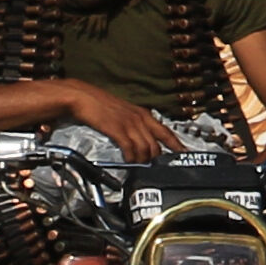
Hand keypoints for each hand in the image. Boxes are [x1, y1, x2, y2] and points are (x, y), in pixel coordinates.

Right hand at [59, 84, 173, 156]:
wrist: (82, 97)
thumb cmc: (100, 105)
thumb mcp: (124, 113)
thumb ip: (134, 125)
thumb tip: (140, 139)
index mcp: (143, 114)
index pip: (166, 132)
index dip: (177, 145)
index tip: (184, 154)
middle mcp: (139, 118)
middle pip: (157, 145)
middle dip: (156, 159)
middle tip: (152, 167)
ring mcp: (129, 123)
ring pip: (145, 148)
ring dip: (142, 160)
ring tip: (138, 166)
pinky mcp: (117, 129)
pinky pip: (130, 148)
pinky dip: (131, 157)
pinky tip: (128, 160)